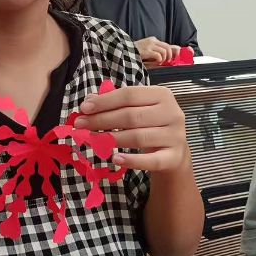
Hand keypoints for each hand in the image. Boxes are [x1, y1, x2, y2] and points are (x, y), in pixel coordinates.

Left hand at [74, 85, 189, 171]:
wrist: (174, 151)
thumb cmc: (150, 124)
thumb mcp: (137, 109)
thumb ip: (115, 103)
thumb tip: (89, 101)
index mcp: (162, 95)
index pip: (129, 95)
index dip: (105, 101)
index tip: (84, 108)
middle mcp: (172, 113)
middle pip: (131, 116)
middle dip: (102, 120)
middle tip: (80, 125)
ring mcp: (175, 136)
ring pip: (138, 137)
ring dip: (111, 139)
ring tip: (93, 140)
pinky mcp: (173, 157)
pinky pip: (151, 161)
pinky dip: (132, 161)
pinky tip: (115, 158)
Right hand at [135, 37, 180, 67]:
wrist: (125, 50)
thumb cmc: (136, 51)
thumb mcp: (147, 48)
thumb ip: (156, 49)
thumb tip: (168, 53)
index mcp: (153, 40)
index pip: (167, 44)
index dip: (172, 52)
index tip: (172, 58)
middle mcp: (152, 41)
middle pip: (167, 47)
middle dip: (169, 55)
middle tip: (166, 61)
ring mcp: (149, 45)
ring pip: (164, 51)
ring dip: (163, 59)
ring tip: (159, 62)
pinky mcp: (146, 51)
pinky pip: (158, 55)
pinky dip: (159, 60)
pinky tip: (155, 62)